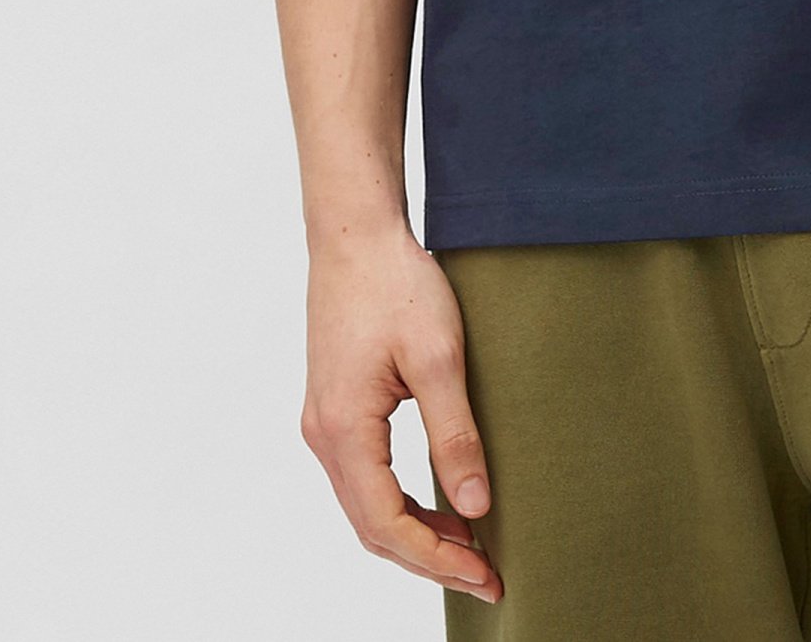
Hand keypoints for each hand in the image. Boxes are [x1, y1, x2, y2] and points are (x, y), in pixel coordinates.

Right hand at [299, 221, 503, 601]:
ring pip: (366, 507)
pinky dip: (400, 502)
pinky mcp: (335, 409)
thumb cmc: (395, 284)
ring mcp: (324, 423)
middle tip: (487, 576)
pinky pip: (365, 478)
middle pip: (372, 527)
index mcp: (344, 430)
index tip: (486, 574)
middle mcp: (323, 436)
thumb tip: (475, 507)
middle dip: (430, 559)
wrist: (355, 234)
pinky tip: (440, 502)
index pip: (387, 525)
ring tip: (471, 547)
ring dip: (415, 534)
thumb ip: (455, 436)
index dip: (437, 559)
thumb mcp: (438, 357)